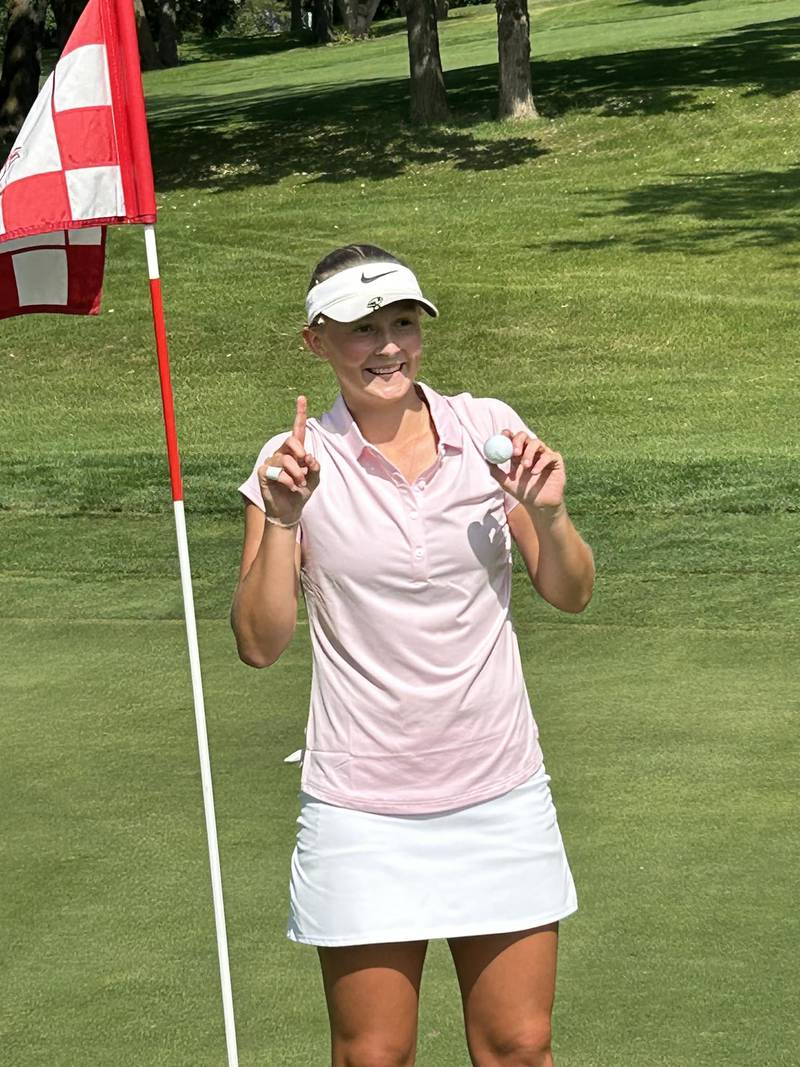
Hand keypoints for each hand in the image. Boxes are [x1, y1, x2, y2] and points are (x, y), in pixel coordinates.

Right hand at [257, 396, 319, 525]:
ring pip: (285, 459)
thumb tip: (307, 457)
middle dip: (300, 451)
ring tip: (299, 484)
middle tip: (305, 465)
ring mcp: (271, 462)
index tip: (302, 398)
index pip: (298, 430)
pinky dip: (287, 481)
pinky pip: (275, 471)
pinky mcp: (263, 472)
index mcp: (296, 452)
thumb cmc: (301, 491)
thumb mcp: (314, 479)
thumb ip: (314, 466)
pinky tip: (290, 488)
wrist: (289, 510)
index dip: (300, 414)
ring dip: (296, 473)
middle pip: (291, 440)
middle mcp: (283, 453)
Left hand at [488, 429, 565, 512]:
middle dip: (518, 441)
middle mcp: (531, 451)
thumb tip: (487, 459)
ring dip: (529, 453)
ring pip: (537, 443)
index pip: (512, 438)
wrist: (539, 505)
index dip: (508, 435)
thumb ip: (496, 471)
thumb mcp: (506, 483)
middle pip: (524, 436)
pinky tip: (535, 472)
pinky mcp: (556, 461)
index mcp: (518, 454)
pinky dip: (541, 462)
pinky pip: (549, 455)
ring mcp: (543, 455)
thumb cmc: (523, 493)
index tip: (503, 436)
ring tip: (525, 466)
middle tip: (515, 452)